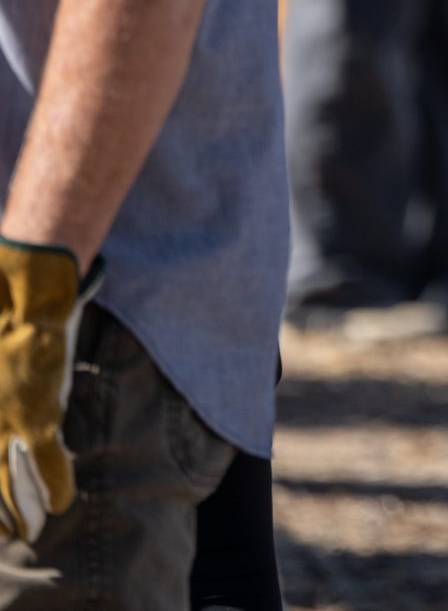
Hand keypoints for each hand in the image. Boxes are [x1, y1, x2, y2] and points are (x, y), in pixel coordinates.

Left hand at [0, 239, 96, 540]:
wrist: (18, 296)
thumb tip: (6, 393)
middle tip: (1, 534)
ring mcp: (6, 425)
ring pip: (8, 488)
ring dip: (16, 513)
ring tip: (23, 532)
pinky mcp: (39, 418)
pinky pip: (49, 463)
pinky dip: (55, 485)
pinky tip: (59, 505)